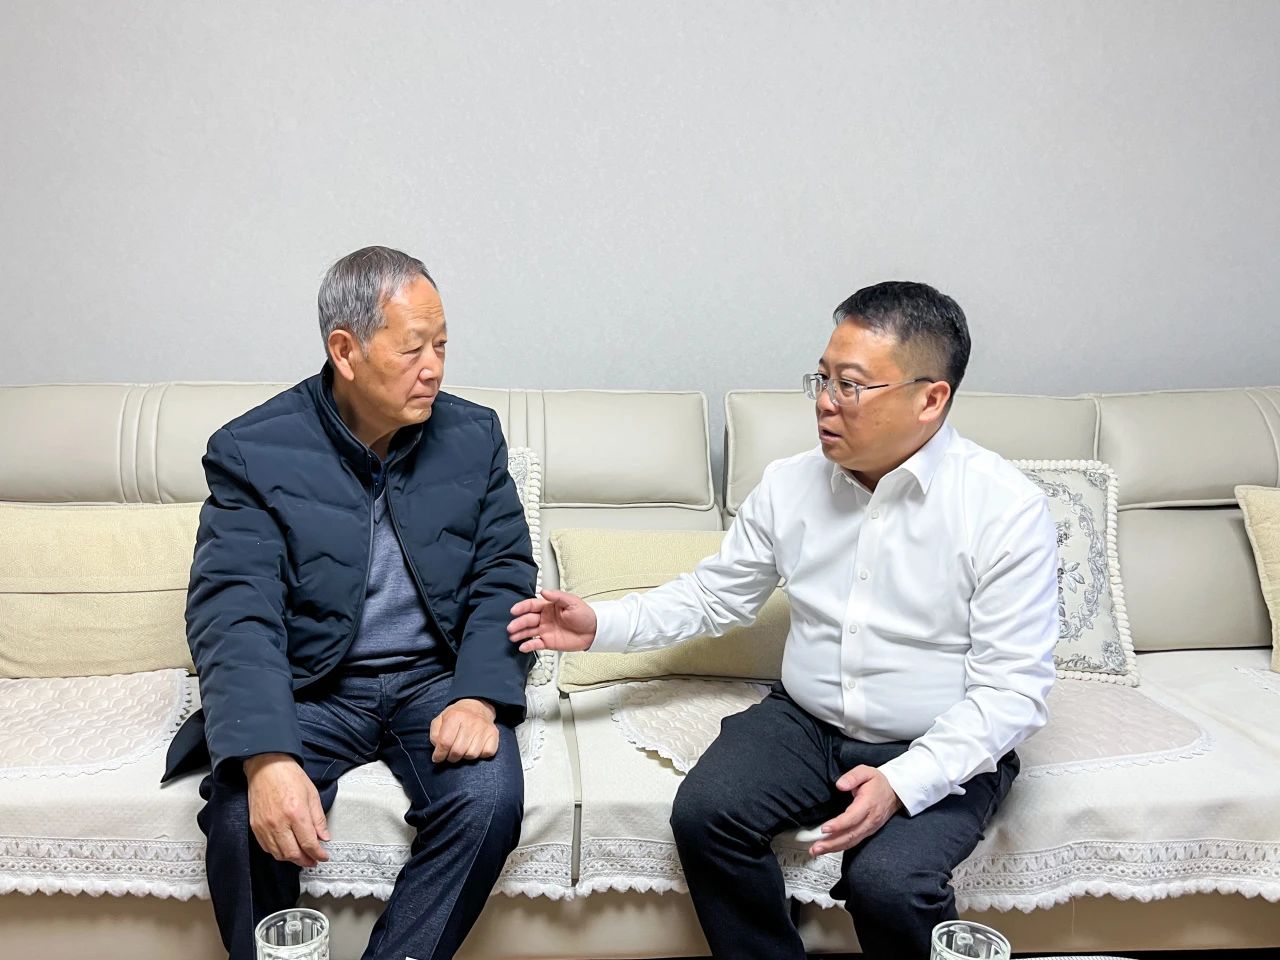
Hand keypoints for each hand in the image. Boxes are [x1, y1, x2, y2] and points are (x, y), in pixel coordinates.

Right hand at [243, 753, 329, 867]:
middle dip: (306, 861)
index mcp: (296, 813)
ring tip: (301, 857)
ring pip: (279, 854)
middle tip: (313, 860)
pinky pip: (267, 848)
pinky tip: (286, 849)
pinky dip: (278, 852)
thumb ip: (318, 819)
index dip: (318, 854)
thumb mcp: (312, 794)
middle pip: (293, 854)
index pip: (309, 843)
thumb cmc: (289, 776)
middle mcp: (279, 823)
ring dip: (292, 859)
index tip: (323, 857)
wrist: (266, 767)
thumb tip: (324, 837)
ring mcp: (265, 826)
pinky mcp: (255, 827)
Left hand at [430, 698, 499, 762]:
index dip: (439, 754)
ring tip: (463, 748)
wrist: (477, 705)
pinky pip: (486, 753)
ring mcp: (484, 728)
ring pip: (471, 755)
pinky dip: (480, 755)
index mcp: (455, 716)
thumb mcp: (440, 719)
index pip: (445, 742)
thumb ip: (435, 734)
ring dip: (465, 756)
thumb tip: (438, 748)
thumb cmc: (456, 716)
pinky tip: (476, 747)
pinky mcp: (494, 734)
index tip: (437, 758)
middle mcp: (471, 721)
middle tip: (450, 754)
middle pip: (458, 751)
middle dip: (451, 757)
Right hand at [507, 589, 597, 652]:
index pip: (532, 605)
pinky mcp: (549, 642)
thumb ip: (557, 597)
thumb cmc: (584, 615)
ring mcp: (545, 630)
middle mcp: (544, 618)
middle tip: (511, 627)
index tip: (514, 610)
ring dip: (520, 634)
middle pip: (528, 619)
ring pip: (529, 632)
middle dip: (518, 623)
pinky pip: (536, 644)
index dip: (522, 607)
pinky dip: (529, 646)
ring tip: (512, 637)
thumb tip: (543, 591)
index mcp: (548, 607)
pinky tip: (522, 647)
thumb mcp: (572, 602)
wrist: (594, 631)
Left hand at [809, 765, 902, 856]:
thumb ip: (852, 776)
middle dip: (832, 843)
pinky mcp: (868, 832)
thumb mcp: (866, 771)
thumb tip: (840, 785)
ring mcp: (870, 828)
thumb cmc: (878, 782)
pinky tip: (829, 848)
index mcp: (868, 804)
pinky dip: (840, 847)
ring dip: (834, 848)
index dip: (838, 825)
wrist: (894, 792)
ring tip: (817, 851)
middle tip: (815, 847)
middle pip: (850, 835)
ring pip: (851, 841)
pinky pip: (854, 842)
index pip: (853, 818)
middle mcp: (870, 819)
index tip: (824, 829)